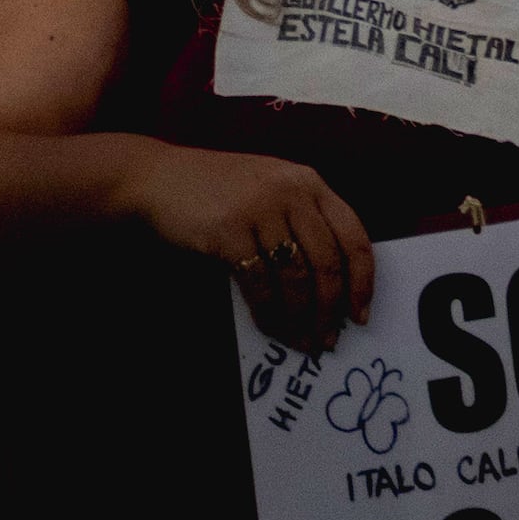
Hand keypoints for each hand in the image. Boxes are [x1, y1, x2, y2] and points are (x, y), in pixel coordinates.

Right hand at [127, 143, 371, 353]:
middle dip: (330, 310)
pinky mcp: (230, 231)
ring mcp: (260, 210)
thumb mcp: (269, 189)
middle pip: (328, 263)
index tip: (359, 314)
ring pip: (296, 279)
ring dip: (301, 318)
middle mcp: (291, 192)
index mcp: (309, 182)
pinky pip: (260, 284)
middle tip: (328, 338)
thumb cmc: (215, 189)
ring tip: (302, 341)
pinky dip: (269, 313)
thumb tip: (331, 288)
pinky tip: (271, 329)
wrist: (156, 178)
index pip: (354, 237)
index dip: (362, 282)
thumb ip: (301, 220)